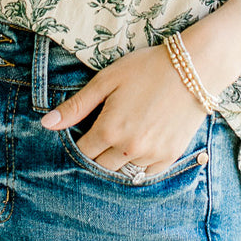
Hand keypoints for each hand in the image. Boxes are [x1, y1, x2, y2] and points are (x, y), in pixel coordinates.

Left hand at [39, 44, 207, 177]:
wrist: (193, 68)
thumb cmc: (146, 68)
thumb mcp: (107, 80)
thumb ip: (77, 106)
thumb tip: (46, 124)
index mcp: (109, 130)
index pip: (84, 152)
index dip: (82, 142)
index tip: (87, 131)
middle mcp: (129, 148)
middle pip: (102, 166)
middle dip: (99, 153)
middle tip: (106, 134)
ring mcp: (152, 154)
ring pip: (125, 172)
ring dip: (120, 160)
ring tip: (125, 138)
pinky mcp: (171, 155)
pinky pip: (148, 173)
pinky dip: (140, 165)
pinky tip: (141, 146)